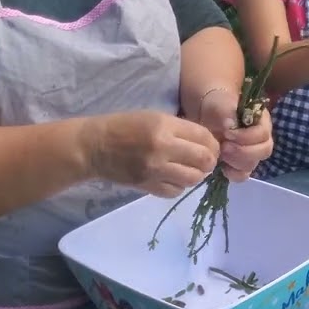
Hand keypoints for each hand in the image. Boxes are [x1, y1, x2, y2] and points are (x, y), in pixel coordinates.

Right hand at [82, 111, 218, 197]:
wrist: (95, 146)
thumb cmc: (125, 126)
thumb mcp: (155, 117)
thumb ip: (181, 129)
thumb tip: (207, 142)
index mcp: (164, 126)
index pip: (204, 137)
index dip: (213, 143)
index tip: (211, 146)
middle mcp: (162, 148)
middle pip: (203, 160)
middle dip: (210, 161)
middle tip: (205, 160)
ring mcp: (154, 170)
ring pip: (193, 179)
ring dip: (196, 175)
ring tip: (189, 169)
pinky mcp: (147, 186)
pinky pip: (175, 191)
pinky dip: (179, 186)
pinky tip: (173, 178)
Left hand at [196, 88, 274, 181]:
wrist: (204, 111)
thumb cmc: (215, 104)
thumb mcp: (219, 102)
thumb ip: (226, 111)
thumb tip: (230, 125)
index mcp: (261, 120)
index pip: (263, 133)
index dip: (247, 137)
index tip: (227, 133)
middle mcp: (260, 138)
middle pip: (263, 151)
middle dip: (243, 152)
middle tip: (224, 147)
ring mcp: (250, 153)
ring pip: (252, 164)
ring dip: (236, 162)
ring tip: (221, 154)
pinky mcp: (239, 164)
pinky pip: (242, 175)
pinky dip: (232, 173)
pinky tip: (222, 166)